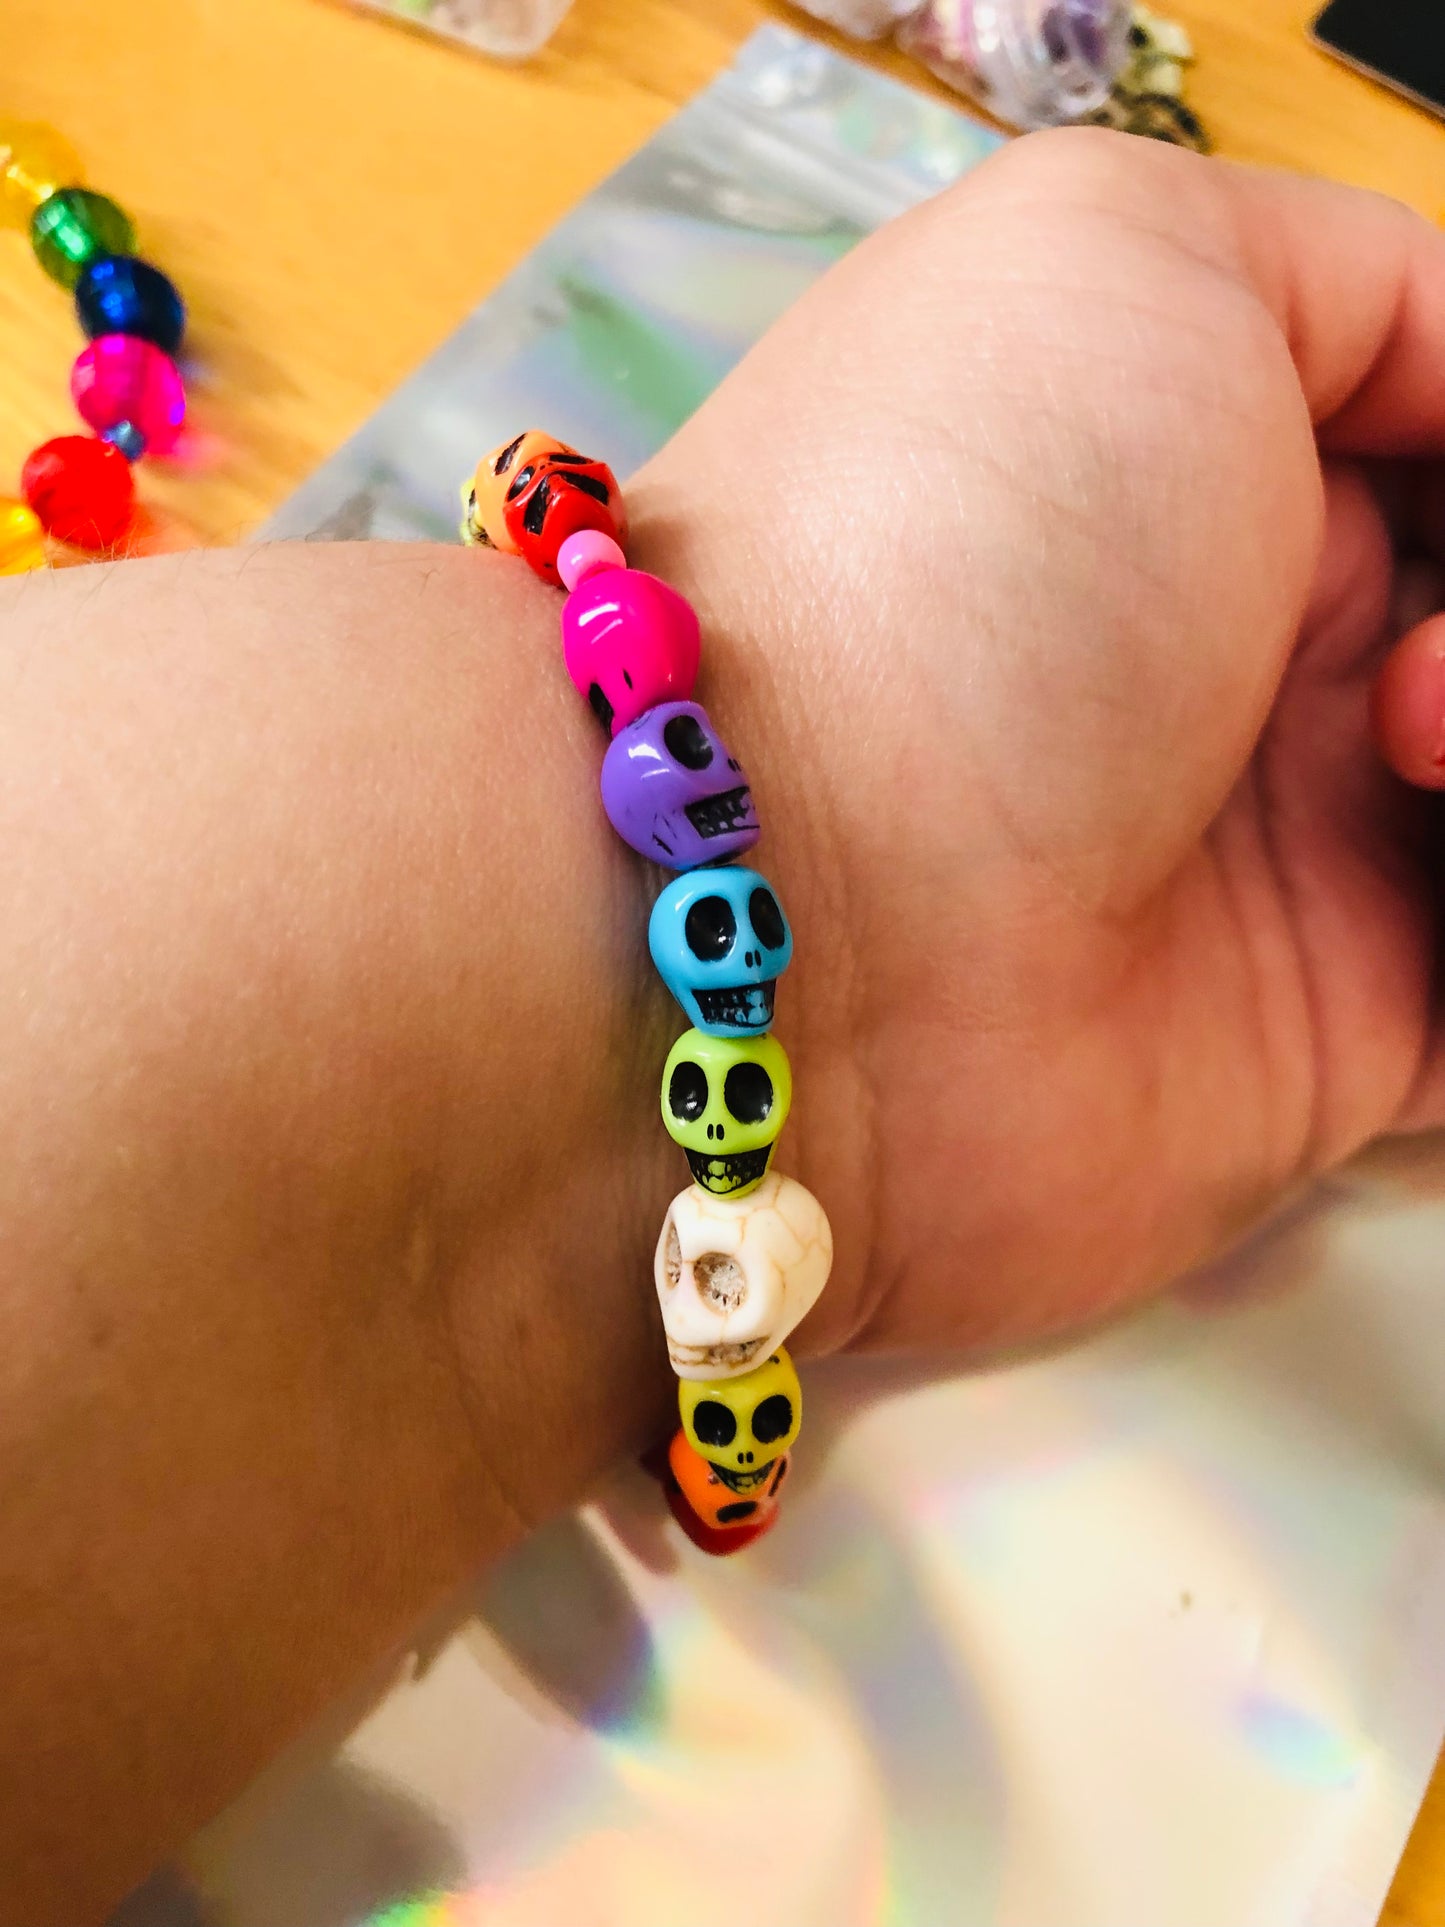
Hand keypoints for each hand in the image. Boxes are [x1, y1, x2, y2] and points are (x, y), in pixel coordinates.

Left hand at [628, 131, 1444, 1355]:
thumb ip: (1350, 290)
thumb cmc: (947, 549)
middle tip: (1412, 681)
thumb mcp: (1117, 262)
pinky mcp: (1335, 1032)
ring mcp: (1303, 844)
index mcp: (1207, 458)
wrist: (798, 922)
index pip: (1439, 433)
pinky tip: (1444, 861)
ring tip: (1416, 751)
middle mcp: (1258, 648)